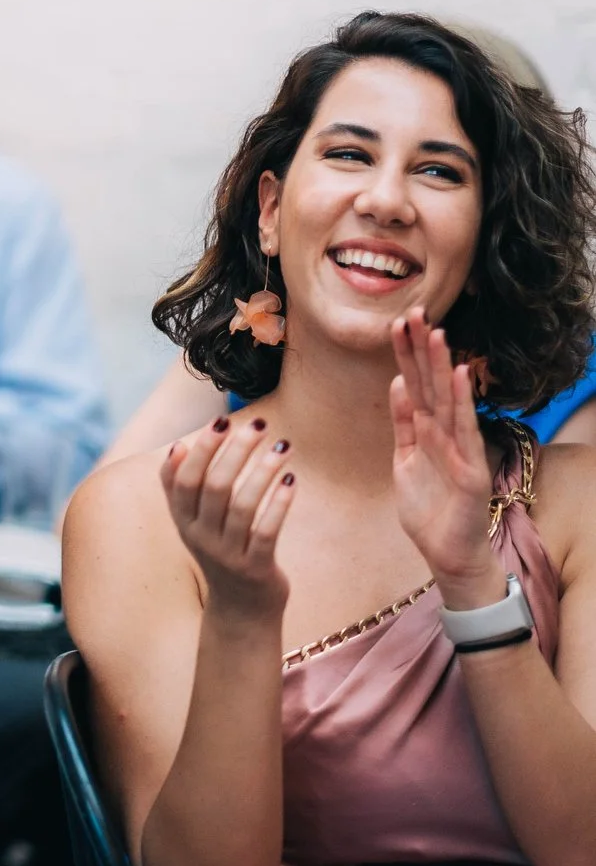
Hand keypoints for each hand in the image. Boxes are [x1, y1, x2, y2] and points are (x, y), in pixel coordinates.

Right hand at [161, 411, 296, 620]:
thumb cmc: (221, 552)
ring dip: (263, 471)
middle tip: (260, 424)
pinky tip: (292, 480)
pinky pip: (267, 532)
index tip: (222, 420)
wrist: (241, 610)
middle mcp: (200, 537)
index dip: (203, 449)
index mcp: (183, 521)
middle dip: (237, 451)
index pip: (184, 479)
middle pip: (215, 487)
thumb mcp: (194, 523)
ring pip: (242, 506)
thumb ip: (182, 488)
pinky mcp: (256, 569)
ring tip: (283, 446)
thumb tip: (179, 446)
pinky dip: (279, 504)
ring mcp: (227, 554)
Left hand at [390, 311, 502, 601]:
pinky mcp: (471, 470)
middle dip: (421, 350)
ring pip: (447, 401)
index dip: (406, 355)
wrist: (448, 554)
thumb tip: (396, 383)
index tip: (395, 322)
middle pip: (431, 385)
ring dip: (441, 366)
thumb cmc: (429, 508)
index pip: (414, 384)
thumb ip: (403, 424)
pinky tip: (459, 376)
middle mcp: (445, 434)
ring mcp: (460, 449)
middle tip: (413, 311)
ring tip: (435, 333)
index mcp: (426, 431)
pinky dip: (462, 403)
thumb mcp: (405, 459)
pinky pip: (464, 431)